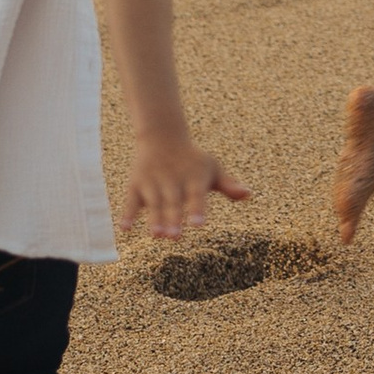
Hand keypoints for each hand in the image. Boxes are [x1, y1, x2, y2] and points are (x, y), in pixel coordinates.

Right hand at [118, 134, 249, 238]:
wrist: (162, 136)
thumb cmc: (192, 160)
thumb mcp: (212, 168)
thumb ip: (228, 184)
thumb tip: (249, 194)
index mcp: (194, 179)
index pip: (197, 196)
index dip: (197, 209)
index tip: (198, 225)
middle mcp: (173, 181)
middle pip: (173, 202)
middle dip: (173, 219)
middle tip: (175, 237)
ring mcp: (153, 183)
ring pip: (154, 204)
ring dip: (154, 219)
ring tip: (156, 235)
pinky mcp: (136, 184)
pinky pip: (131, 200)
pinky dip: (128, 213)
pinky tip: (125, 229)